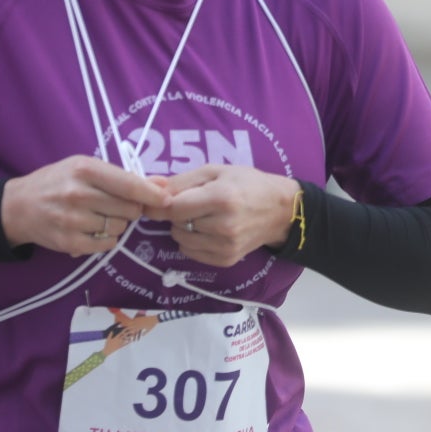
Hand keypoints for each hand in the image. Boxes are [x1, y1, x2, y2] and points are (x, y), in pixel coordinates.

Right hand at [2, 155, 171, 255]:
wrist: (18, 206)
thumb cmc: (56, 182)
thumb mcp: (85, 168)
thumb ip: (123, 176)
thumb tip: (162, 185)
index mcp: (84, 169)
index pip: (128, 184)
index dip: (152, 194)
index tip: (167, 200)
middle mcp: (78, 194)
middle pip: (128, 209)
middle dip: (131, 209)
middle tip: (116, 204)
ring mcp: (73, 221)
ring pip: (119, 228)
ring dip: (117, 224)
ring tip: (99, 215)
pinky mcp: (69, 243)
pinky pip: (106, 245)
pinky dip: (106, 239)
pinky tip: (92, 229)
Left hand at [146, 165, 297, 267]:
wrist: (280, 210)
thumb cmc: (247, 183)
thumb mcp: (215, 171)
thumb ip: (181, 181)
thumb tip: (151, 187)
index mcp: (221, 198)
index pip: (173, 208)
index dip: (160, 204)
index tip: (157, 199)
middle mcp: (223, 226)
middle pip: (175, 225)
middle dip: (177, 214)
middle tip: (193, 204)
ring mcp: (225, 247)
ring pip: (181, 240)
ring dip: (184, 228)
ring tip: (202, 216)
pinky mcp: (226, 260)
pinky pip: (192, 253)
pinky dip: (193, 241)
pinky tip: (208, 230)